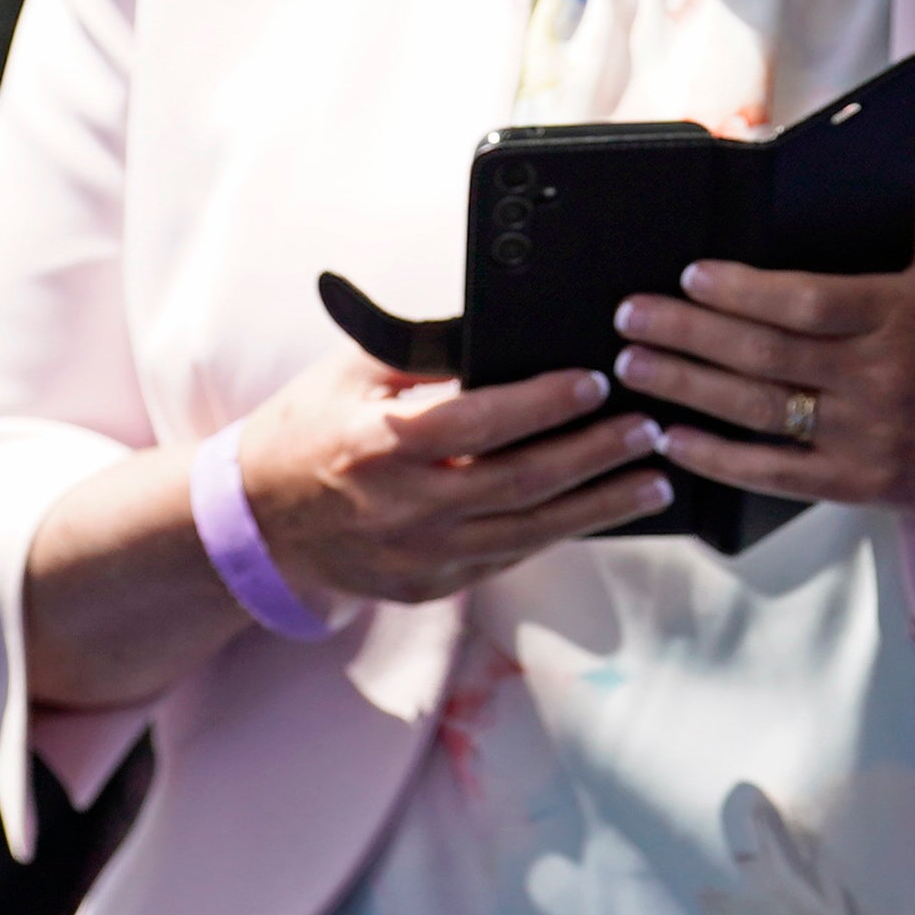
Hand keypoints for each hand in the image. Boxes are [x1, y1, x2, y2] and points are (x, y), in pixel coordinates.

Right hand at [227, 350, 668, 608]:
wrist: (260, 520)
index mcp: (378, 444)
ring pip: (529, 532)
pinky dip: (560, 532)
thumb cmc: (311, 430)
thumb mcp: (354, 374)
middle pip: (520, 482)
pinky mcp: (432, 586)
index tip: (596, 381)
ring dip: (599, 506)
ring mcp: (419, 555)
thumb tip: (506, 328)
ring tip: (654, 481)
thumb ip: (425, 353)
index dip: (543, 402)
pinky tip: (601, 510)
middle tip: (649, 430)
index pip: (477, 421)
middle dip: (595, 455)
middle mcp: (403, 507)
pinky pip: (510, 557)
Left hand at [612, 165, 914, 555]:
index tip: (690, 275)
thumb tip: (887, 131)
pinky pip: (774, 473)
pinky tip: (671, 438)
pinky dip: (717, 458)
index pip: (806, 302)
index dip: (742, 291)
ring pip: (759, 412)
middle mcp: (883, 377)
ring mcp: (869, 436)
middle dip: (688, 334)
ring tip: (632, 364)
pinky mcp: (859, 484)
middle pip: (767, 355)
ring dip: (686, 388)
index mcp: (901, 314)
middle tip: (630, 316)